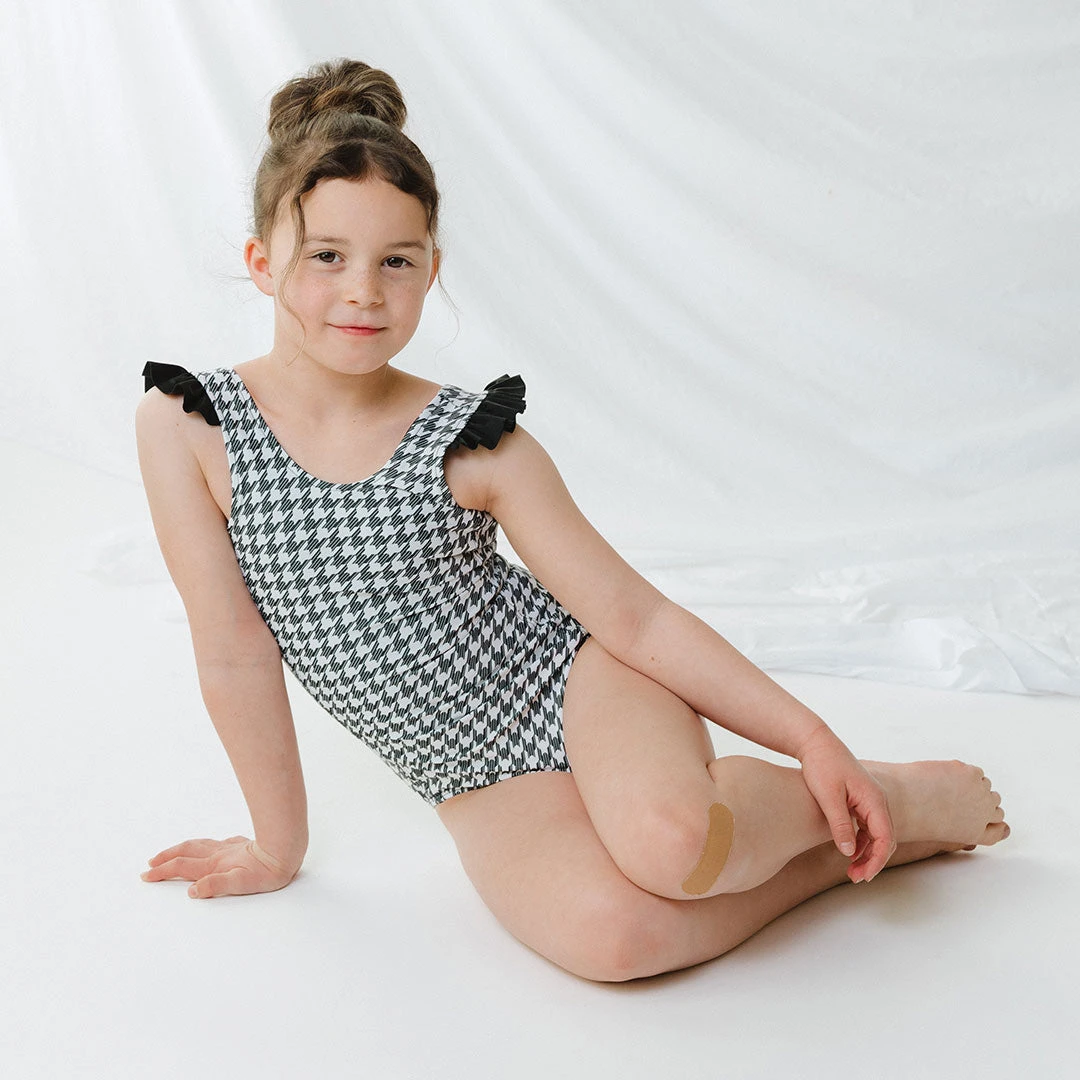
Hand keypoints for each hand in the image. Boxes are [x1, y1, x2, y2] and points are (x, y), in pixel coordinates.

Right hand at [140, 835, 299, 898]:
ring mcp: (228, 847)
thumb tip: (192, 891)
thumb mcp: (241, 884)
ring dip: (179, 849)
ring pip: (198, 845)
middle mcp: (218, 854)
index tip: (146, 875)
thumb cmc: (266, 871)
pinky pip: (214, 842)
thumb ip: (215, 886)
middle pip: (185, 853)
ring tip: (168, 853)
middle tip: (150, 864)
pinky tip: (206, 846)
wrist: (285, 849)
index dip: (162, 872)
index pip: (182, 868)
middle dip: (165, 859)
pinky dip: (202, 845)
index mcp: (214, 866)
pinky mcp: (240, 844)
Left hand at [797, 727, 896, 882]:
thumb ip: (840, 824)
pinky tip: (849, 852)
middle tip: (855, 878)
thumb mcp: (828, 797)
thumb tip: (849, 853)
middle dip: (873, 861)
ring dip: (868, 853)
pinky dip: (862, 842)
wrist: (816, 743)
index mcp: (874, 799)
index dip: (876, 860)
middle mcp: (877, 800)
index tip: (863, 876)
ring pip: (877, 834)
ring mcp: (870, 800)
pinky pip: (868, 827)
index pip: (885, 838)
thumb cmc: (822, 766)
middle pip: (885, 839)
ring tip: (851, 870)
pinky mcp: (861, 800)